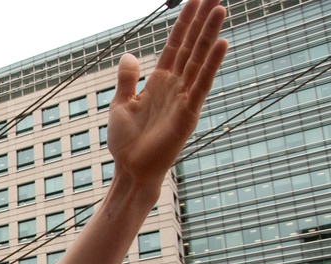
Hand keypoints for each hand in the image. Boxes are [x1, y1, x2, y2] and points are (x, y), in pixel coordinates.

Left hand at [108, 0, 227, 184]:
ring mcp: (184, 98)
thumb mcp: (119, 104)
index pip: (175, 44)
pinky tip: (221, 43)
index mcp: (159, 81)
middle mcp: (175, 85)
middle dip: (201, 19)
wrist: (130, 170)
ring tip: (220, 7)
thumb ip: (126, 79)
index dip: (183, 21)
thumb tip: (130, 54)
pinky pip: (201, 84)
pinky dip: (211, 64)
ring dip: (209, 34)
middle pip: (191, 45)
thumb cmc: (126, 142)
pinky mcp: (188, 113)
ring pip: (199, 59)